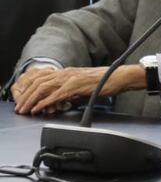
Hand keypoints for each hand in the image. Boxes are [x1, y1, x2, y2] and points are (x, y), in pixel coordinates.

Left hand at [12, 65, 143, 115]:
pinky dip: (43, 102)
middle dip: (25, 95)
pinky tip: (38, 108)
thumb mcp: (84, 87)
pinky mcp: (75, 86)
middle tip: (19, 107)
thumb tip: (65, 102)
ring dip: (31, 99)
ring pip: (43, 88)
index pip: (41, 77)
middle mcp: (66, 73)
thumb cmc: (106, 81)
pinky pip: (55, 95)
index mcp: (67, 72)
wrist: (119, 76)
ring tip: (25, 109)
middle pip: (38, 82)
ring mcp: (70, 78)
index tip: (23, 98)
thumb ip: (72, 94)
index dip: (29, 87)